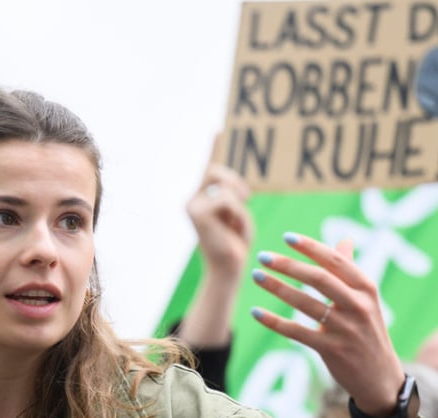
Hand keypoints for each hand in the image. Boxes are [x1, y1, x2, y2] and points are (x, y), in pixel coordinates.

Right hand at [177, 159, 254, 348]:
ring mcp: (192, 204)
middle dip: (233, 181)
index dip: (214, 146)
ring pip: (223, 187)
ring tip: (236, 224)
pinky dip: (236, 213)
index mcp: (202, 198)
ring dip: (237, 205)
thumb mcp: (237, 215)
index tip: (219, 128)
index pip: (208, 166)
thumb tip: (237, 188)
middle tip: (246, 196)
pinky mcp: (196, 212)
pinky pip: (226, 199)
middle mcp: (192, 199)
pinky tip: (232, 228)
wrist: (227, 270)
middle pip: (215, 170)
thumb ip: (233, 196)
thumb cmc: (235, 245)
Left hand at [250, 232, 401, 416]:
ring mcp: (346, 329)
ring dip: (277, 287)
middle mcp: (358, 306)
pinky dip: (274, 321)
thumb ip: (351, 271)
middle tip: (263, 256)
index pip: (336, 261)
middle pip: (319, 279)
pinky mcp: (332, 350)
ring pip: (305, 303)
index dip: (311, 247)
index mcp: (367, 288)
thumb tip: (344, 240)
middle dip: (289, 264)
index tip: (287, 237)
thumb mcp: (366, 300)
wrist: (380, 377)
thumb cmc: (367, 332)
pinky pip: (297, 332)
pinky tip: (256, 312)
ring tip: (257, 276)